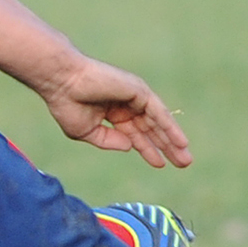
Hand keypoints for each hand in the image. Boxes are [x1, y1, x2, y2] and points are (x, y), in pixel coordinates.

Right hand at [33, 56, 190, 168]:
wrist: (61, 82)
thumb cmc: (67, 103)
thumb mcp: (86, 132)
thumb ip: (108, 141)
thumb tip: (130, 147)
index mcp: (112, 113)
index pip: (135, 134)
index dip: (147, 149)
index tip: (160, 164)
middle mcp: (126, 104)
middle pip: (151, 129)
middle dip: (166, 147)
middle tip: (183, 163)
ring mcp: (134, 96)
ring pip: (157, 122)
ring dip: (172, 140)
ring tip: (185, 158)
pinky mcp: (138, 91)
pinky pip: (157, 113)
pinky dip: (169, 127)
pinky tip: (179, 142)